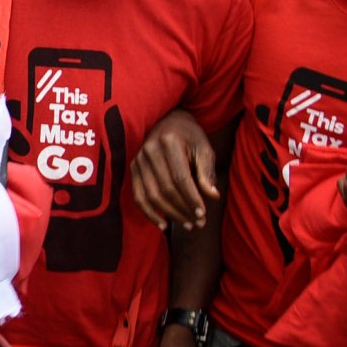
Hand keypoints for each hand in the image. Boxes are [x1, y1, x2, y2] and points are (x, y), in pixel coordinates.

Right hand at [130, 110, 215, 230]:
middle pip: (165, 188)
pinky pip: (138, 195)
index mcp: (168, 142)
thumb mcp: (204, 148)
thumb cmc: (191, 137)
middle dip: (183, 209)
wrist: (169, 121)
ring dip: (170, 214)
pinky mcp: (133, 168)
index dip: (191, 198)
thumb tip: (213, 196)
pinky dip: (149, 213)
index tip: (203, 214)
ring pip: (151, 195)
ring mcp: (138, 160)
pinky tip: (163, 224)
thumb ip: (207, 172)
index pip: (180, 177)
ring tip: (187, 225)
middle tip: (198, 223)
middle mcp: (149, 150)